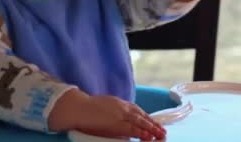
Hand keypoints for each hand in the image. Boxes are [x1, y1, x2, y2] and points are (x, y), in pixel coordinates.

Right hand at [48, 89, 165, 139]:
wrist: (78, 108)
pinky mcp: (116, 123)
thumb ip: (116, 112)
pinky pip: (132, 129)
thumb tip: (122, 121)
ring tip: (160, 134)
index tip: (155, 123)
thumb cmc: (88, 109)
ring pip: (140, 122)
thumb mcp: (106, 106)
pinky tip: (148, 136)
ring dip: (151, 129)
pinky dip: (141, 132)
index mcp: (121, 103)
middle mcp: (123, 108)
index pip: (138, 111)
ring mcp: (120, 115)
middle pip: (142, 116)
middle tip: (162, 131)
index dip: (148, 117)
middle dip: (153, 124)